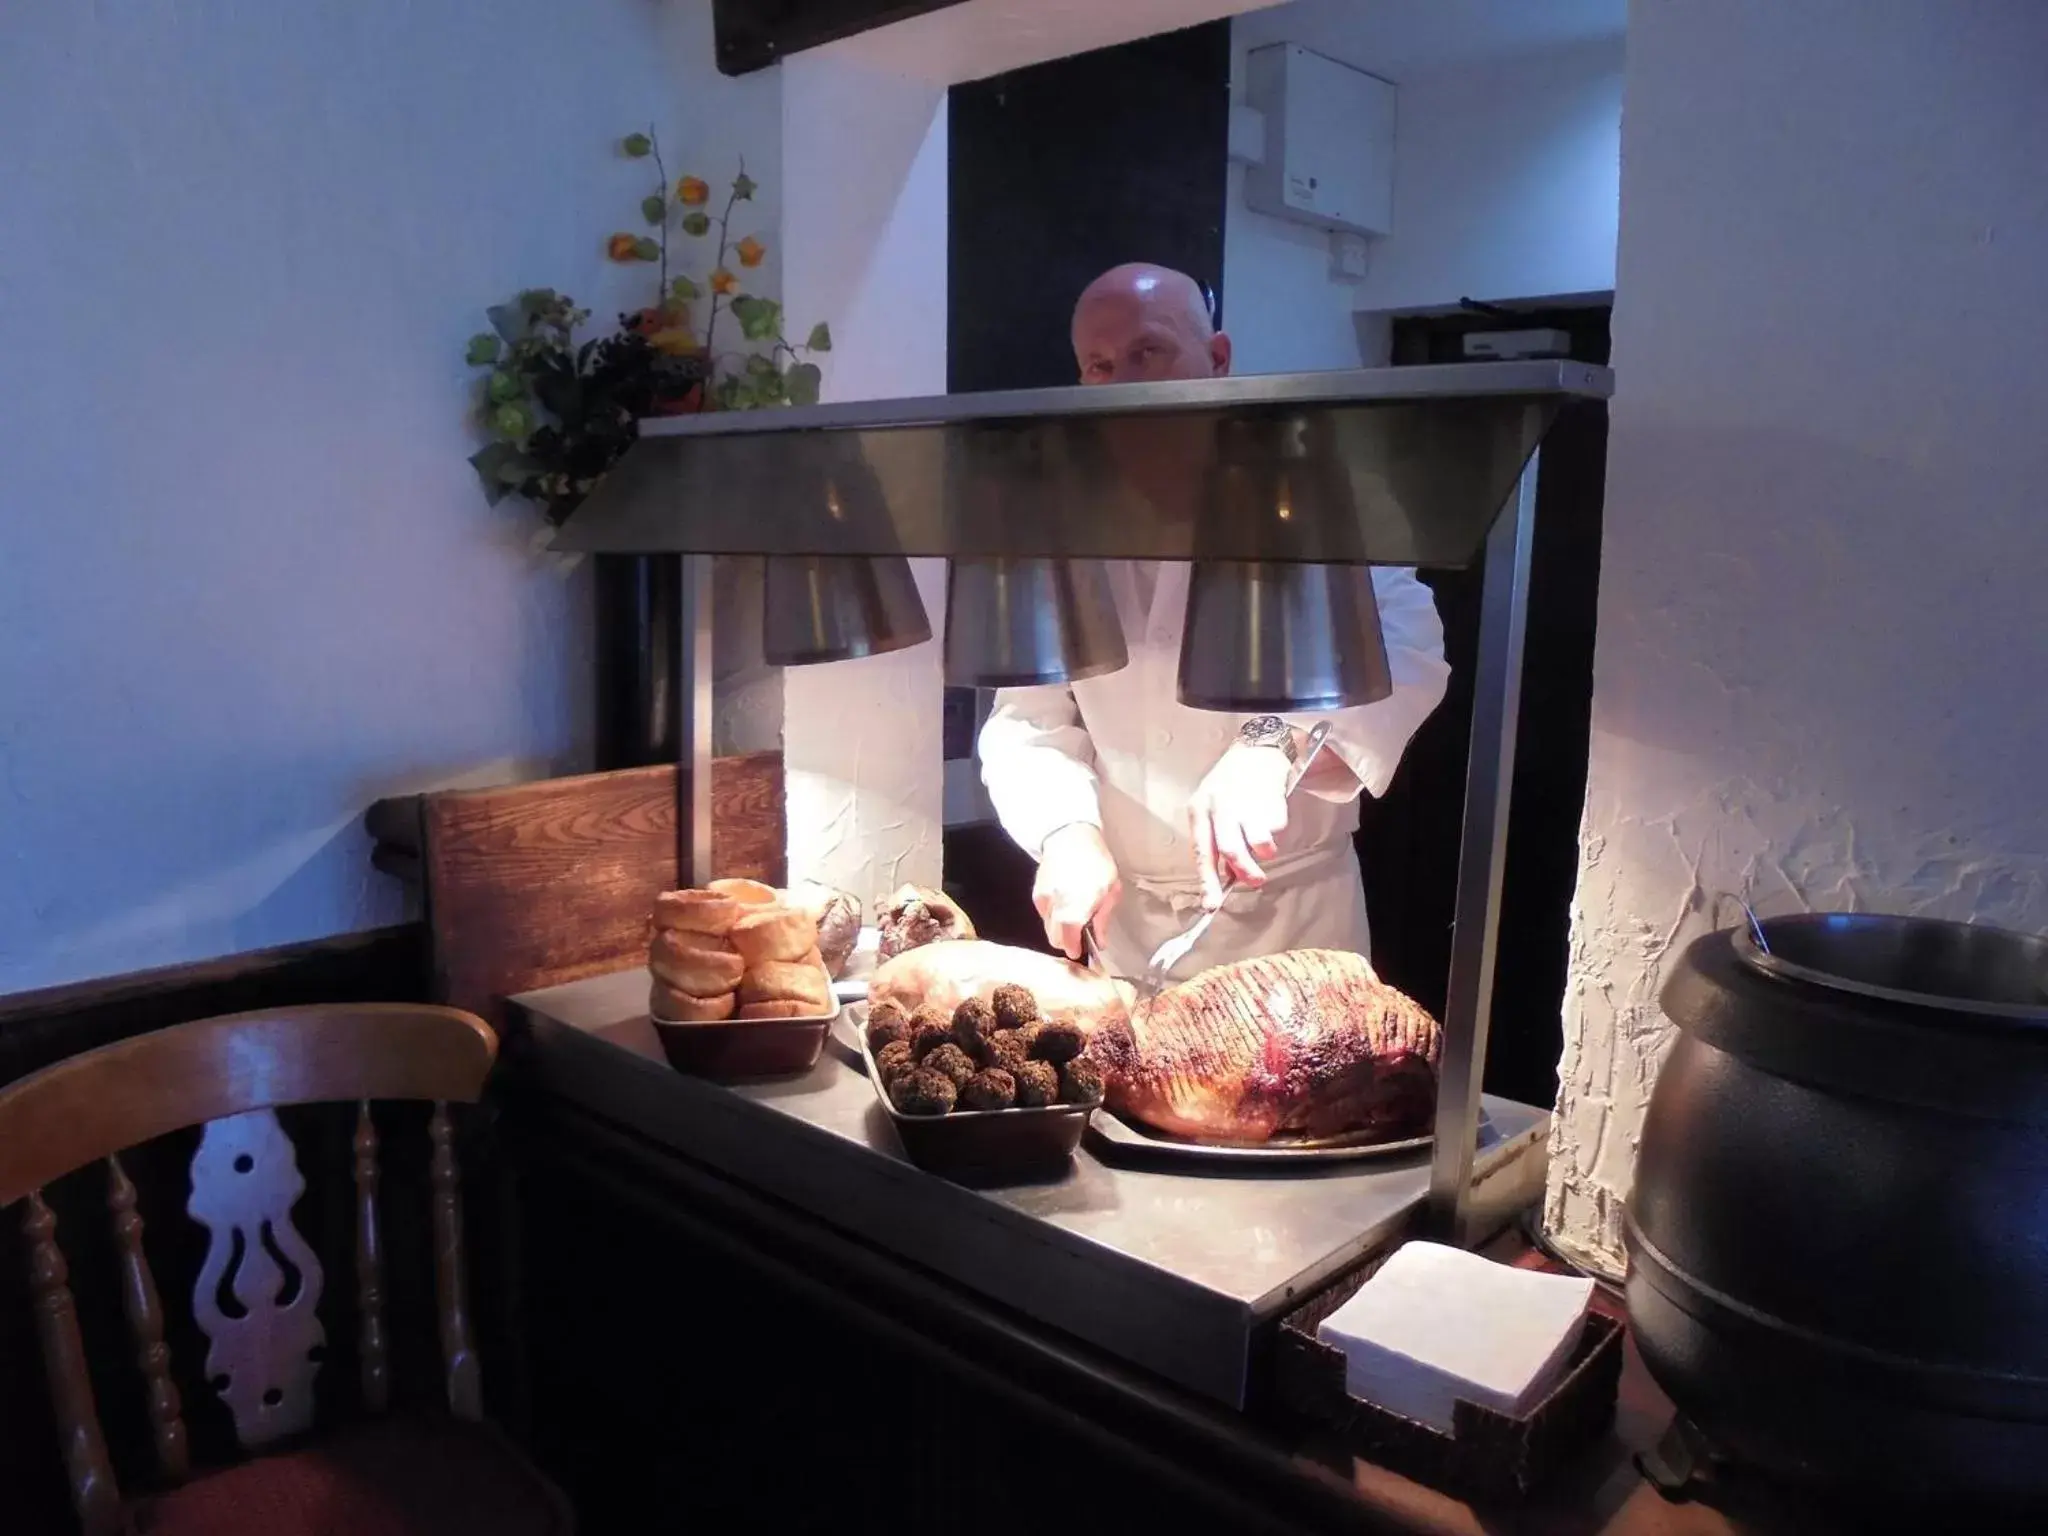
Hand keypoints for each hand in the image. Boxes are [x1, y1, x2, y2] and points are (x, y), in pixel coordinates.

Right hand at [1034, 823, 1121, 959]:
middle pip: (1054, 939)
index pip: (1068, 941)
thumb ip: (1103, 919)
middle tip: (1080, 933)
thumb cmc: (1097, 862)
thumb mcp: (1111, 890)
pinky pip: (1044, 914)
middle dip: (1066, 940)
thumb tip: (1100, 942)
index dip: (1074, 949)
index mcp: (1077, 907)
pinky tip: (1065, 902)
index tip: (1081, 951)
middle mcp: (1056, 907)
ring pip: (1048, 927)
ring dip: (1059, 927)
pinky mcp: (1036, 894)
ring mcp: (1044, 900)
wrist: (1071, 837)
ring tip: (1074, 913)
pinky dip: (1053, 914)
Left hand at [1188, 742, 1292, 908]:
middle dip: (1245, 872)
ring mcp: (1246, 803)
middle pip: (1231, 851)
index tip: (1211, 904)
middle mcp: (1220, 806)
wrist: (1257, 752)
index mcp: (1199, 809)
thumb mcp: (1213, 809)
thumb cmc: (1231, 786)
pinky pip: (1275, 829)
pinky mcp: (1270, 799)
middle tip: (1255, 880)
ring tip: (1266, 844)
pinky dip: (1276, 831)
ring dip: (1265, 852)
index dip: (1207, 881)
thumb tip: (1229, 876)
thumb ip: (1218, 841)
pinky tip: (1271, 814)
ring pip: (1258, 844)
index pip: (1202, 852)